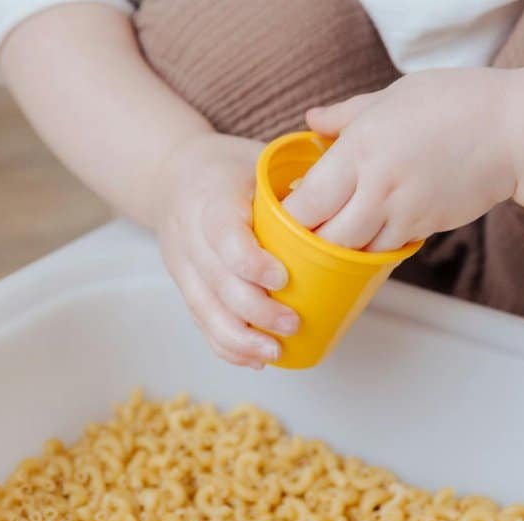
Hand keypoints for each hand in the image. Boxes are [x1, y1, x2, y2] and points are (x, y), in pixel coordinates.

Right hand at [154, 133, 298, 367]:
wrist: (172, 176)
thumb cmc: (228, 169)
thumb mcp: (257, 159)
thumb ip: (296, 179)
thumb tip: (351, 200)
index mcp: (211, 199)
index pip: (224, 236)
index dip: (250, 262)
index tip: (282, 278)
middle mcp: (190, 234)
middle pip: (218, 282)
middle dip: (256, 310)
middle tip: (292, 323)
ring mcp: (183, 264)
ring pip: (206, 309)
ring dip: (241, 338)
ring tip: (274, 351)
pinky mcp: (184, 286)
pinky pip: (201, 321)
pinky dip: (226, 345)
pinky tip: (254, 358)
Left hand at [282, 68, 516, 250]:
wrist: (512, 131)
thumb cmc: (453, 103)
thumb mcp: (391, 97)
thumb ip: (345, 115)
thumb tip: (311, 121)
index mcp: (361, 148)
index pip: (308, 201)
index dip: (288, 216)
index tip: (282, 212)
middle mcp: (378, 186)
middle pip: (327, 239)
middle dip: (308, 243)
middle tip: (300, 236)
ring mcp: (404, 212)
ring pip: (356, 253)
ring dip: (340, 251)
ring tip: (330, 240)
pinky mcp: (426, 227)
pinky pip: (387, 250)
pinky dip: (372, 249)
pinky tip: (367, 236)